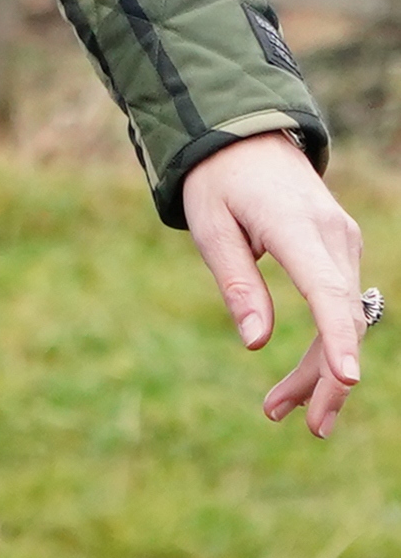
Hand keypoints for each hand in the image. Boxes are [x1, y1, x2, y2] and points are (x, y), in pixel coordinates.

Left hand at [182, 134, 365, 437]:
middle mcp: (331, 235)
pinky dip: (324, 342)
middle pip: (343, 319)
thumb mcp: (210, 226)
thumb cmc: (218, 180)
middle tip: (299, 424)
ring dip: (320, 368)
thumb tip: (255, 343)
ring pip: (345, 318)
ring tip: (279, 410)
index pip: (326, 290)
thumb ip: (236, 282)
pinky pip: (340, 304)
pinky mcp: (340, 249)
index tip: (347, 380)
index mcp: (295, 227)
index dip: (337, 339)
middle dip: (326, 378)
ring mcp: (342, 241)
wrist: (244, 133)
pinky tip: (298, 378)